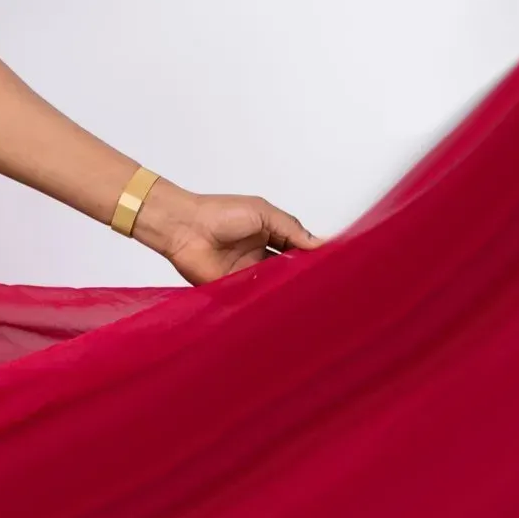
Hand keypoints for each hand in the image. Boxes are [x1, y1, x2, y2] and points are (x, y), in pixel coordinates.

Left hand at [133, 183, 323, 284]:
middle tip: (327, 287)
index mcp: (269, 235)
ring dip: (289, 290)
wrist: (184, 226)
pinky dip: (269, 301)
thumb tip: (320, 244)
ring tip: (312, 298)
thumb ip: (291, 229)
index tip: (334, 265)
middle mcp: (260, 256)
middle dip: (305, 277)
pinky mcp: (234, 289)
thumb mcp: (263, 213)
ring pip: (276, 287)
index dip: (313, 257)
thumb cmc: (220, 213)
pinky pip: (256, 298)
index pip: (298, 250)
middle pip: (289, 271)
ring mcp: (248, 274)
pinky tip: (284, 304)